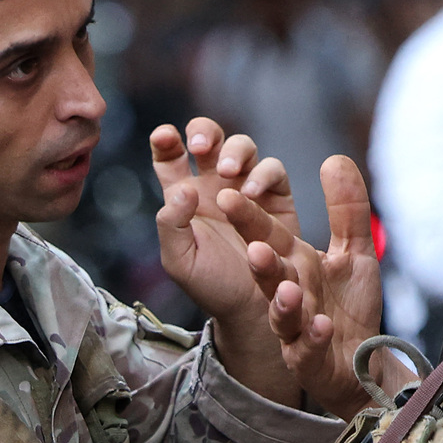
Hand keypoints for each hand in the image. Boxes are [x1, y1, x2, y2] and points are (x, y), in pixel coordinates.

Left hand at [149, 118, 303, 325]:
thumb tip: (184, 188)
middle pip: (209, 139)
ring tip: (230, 173)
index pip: (170, 156)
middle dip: (205, 132)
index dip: (165, 140)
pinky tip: (252, 192)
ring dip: (235, 151)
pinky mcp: (278, 198)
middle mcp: (215, 185)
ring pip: (243, 147)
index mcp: (185, 196)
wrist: (253, 310)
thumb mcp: (179, 261)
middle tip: (201, 147)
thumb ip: (171, 224)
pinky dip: (264, 173)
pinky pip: (274, 171)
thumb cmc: (212, 286)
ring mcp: (248, 188)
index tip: (164, 137)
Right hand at [224, 154, 395, 415]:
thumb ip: (347, 208)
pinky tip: (322, 325)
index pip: (266, 235)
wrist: (363, 362)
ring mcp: (296, 330)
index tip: (230, 192)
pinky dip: (315, 338)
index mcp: (292, 264)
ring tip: (289, 289)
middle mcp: (288, 294)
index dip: (249, 216)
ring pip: (282, 315)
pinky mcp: (311, 360)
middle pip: (268, 275)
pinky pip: (310, 350)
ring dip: (282, 302)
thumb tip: (334, 159)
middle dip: (260, 261)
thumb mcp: (356, 250)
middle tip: (253, 246)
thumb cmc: (349, 306)